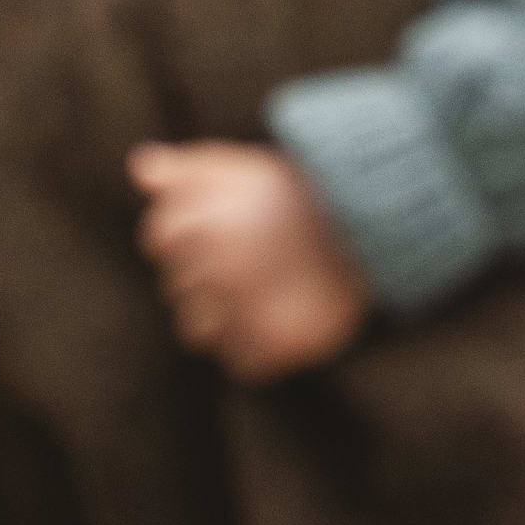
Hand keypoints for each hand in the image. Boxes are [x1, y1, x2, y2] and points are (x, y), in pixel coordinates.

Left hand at [126, 140, 373, 383]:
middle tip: (259, 253)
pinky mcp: (274, 346)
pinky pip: (240, 362)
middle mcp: (214, 269)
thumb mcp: (248, 163)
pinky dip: (258, 345)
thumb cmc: (308, 189)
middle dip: (209, 272)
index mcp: (199, 222)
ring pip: (199, 330)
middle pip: (178, 286)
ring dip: (225, 315)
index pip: (161, 238)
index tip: (233, 224)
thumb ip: (188, 167)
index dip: (194, 231)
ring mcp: (243, 311)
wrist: (383, 218)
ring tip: (269, 288)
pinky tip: (282, 315)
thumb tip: (141, 165)